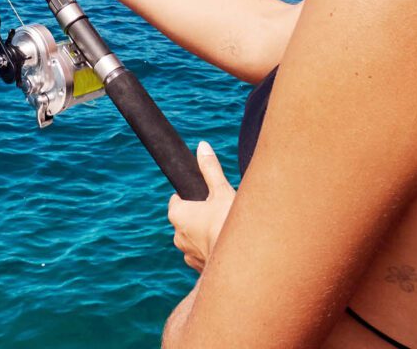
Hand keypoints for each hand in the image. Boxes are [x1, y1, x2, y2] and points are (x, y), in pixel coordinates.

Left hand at [168, 141, 235, 272]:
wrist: (239, 265)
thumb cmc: (227, 224)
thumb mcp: (221, 191)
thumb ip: (210, 169)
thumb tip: (202, 146)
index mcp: (177, 214)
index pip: (177, 201)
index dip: (190, 197)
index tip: (204, 197)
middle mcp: (177, 236)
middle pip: (186, 220)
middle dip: (199, 216)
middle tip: (219, 212)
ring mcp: (188, 254)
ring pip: (194, 239)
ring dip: (206, 235)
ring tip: (225, 231)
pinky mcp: (199, 269)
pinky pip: (203, 255)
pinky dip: (212, 251)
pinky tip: (226, 247)